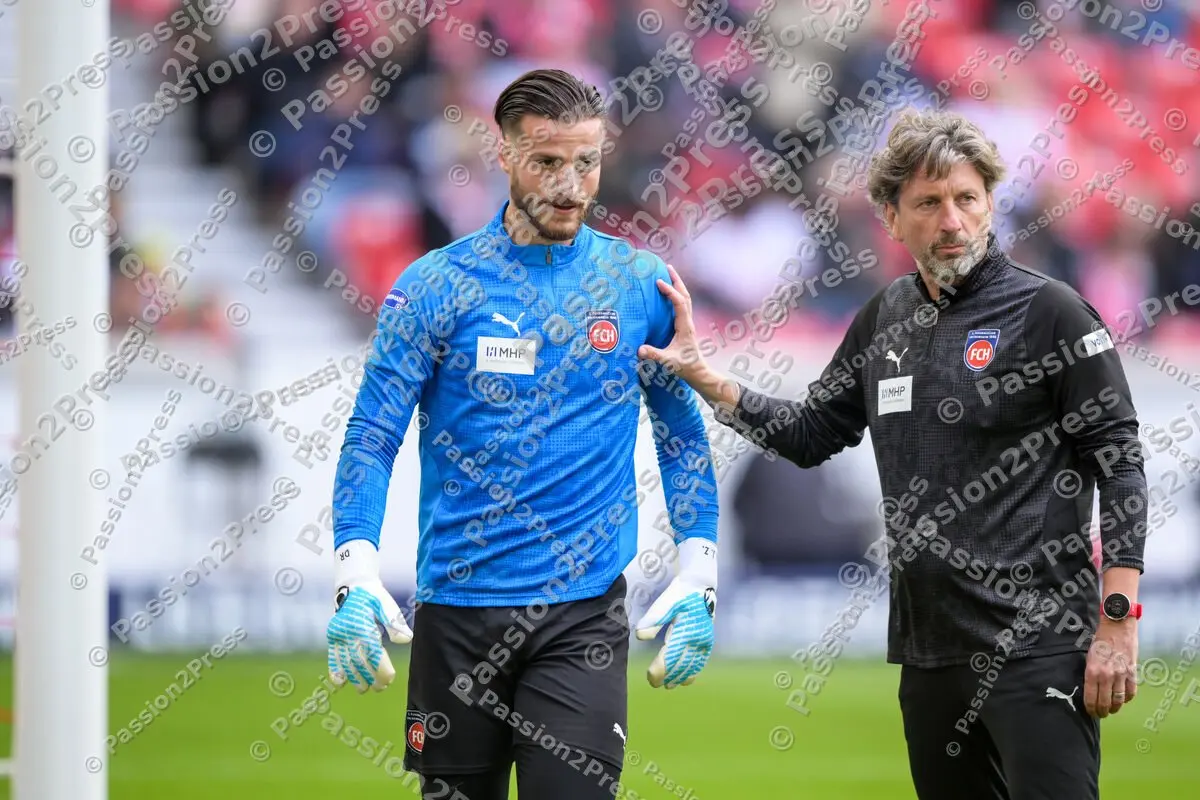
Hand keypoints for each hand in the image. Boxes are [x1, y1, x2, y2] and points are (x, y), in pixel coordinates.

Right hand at [327, 540, 412, 693]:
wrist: (352, 585)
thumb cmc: (373, 596)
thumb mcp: (386, 603)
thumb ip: (395, 622)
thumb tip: (406, 640)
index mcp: (362, 624)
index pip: (372, 651)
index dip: (381, 666)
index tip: (390, 678)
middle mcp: (347, 631)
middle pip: (359, 660)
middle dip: (370, 676)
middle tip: (381, 687)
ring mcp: (337, 635)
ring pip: (346, 661)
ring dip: (355, 677)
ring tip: (365, 689)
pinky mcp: (332, 637)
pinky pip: (332, 656)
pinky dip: (335, 670)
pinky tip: (340, 684)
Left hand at [634, 538, 717, 688]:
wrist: (701, 584)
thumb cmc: (680, 593)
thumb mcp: (665, 602)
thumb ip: (653, 620)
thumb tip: (639, 636)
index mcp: (685, 631)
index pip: (670, 657)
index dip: (660, 670)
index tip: (650, 678)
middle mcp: (697, 639)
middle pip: (681, 664)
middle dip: (668, 676)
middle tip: (654, 683)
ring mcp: (704, 641)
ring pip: (692, 665)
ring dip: (681, 676)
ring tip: (669, 685)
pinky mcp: (707, 640)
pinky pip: (701, 661)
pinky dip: (693, 671)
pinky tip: (686, 679)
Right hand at [638, 264, 708, 383]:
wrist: (698, 373)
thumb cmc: (685, 367)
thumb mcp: (668, 362)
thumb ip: (654, 355)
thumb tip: (639, 349)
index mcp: (685, 327)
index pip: (679, 303)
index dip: (669, 292)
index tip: (658, 282)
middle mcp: (688, 322)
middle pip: (685, 295)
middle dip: (676, 281)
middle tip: (667, 267)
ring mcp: (687, 323)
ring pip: (685, 299)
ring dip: (677, 285)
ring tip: (668, 274)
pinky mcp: (685, 326)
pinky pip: (681, 306)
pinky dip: (676, 295)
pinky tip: (668, 294)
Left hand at [1084, 618, 1137, 717]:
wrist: (1118, 626)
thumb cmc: (1100, 639)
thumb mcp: (1089, 656)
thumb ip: (1090, 672)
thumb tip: (1089, 689)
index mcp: (1092, 671)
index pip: (1091, 698)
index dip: (1090, 709)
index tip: (1090, 712)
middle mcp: (1107, 675)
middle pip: (1105, 702)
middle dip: (1101, 712)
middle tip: (1100, 714)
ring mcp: (1121, 675)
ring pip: (1118, 700)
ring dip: (1114, 708)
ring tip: (1111, 710)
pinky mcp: (1132, 672)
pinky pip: (1131, 692)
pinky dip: (1126, 699)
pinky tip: (1122, 699)